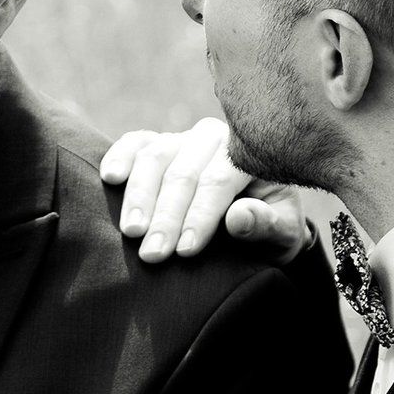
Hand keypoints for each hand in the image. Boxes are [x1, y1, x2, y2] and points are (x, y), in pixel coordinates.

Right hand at [100, 118, 312, 263]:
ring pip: (154, 158)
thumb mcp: (283, 234)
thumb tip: (238, 217)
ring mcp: (182, 139)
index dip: (199, 217)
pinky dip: (119, 157)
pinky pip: (133, 143)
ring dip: (139, 197)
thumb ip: (267, 225)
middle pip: (182, 173)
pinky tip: (110, 178)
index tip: (185, 251)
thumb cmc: (269, 227)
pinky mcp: (155, 145)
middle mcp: (214, 138)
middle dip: (166, 217)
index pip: (218, 182)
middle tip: (152, 254)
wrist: (252, 217)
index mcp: (251, 155)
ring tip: (131, 232)